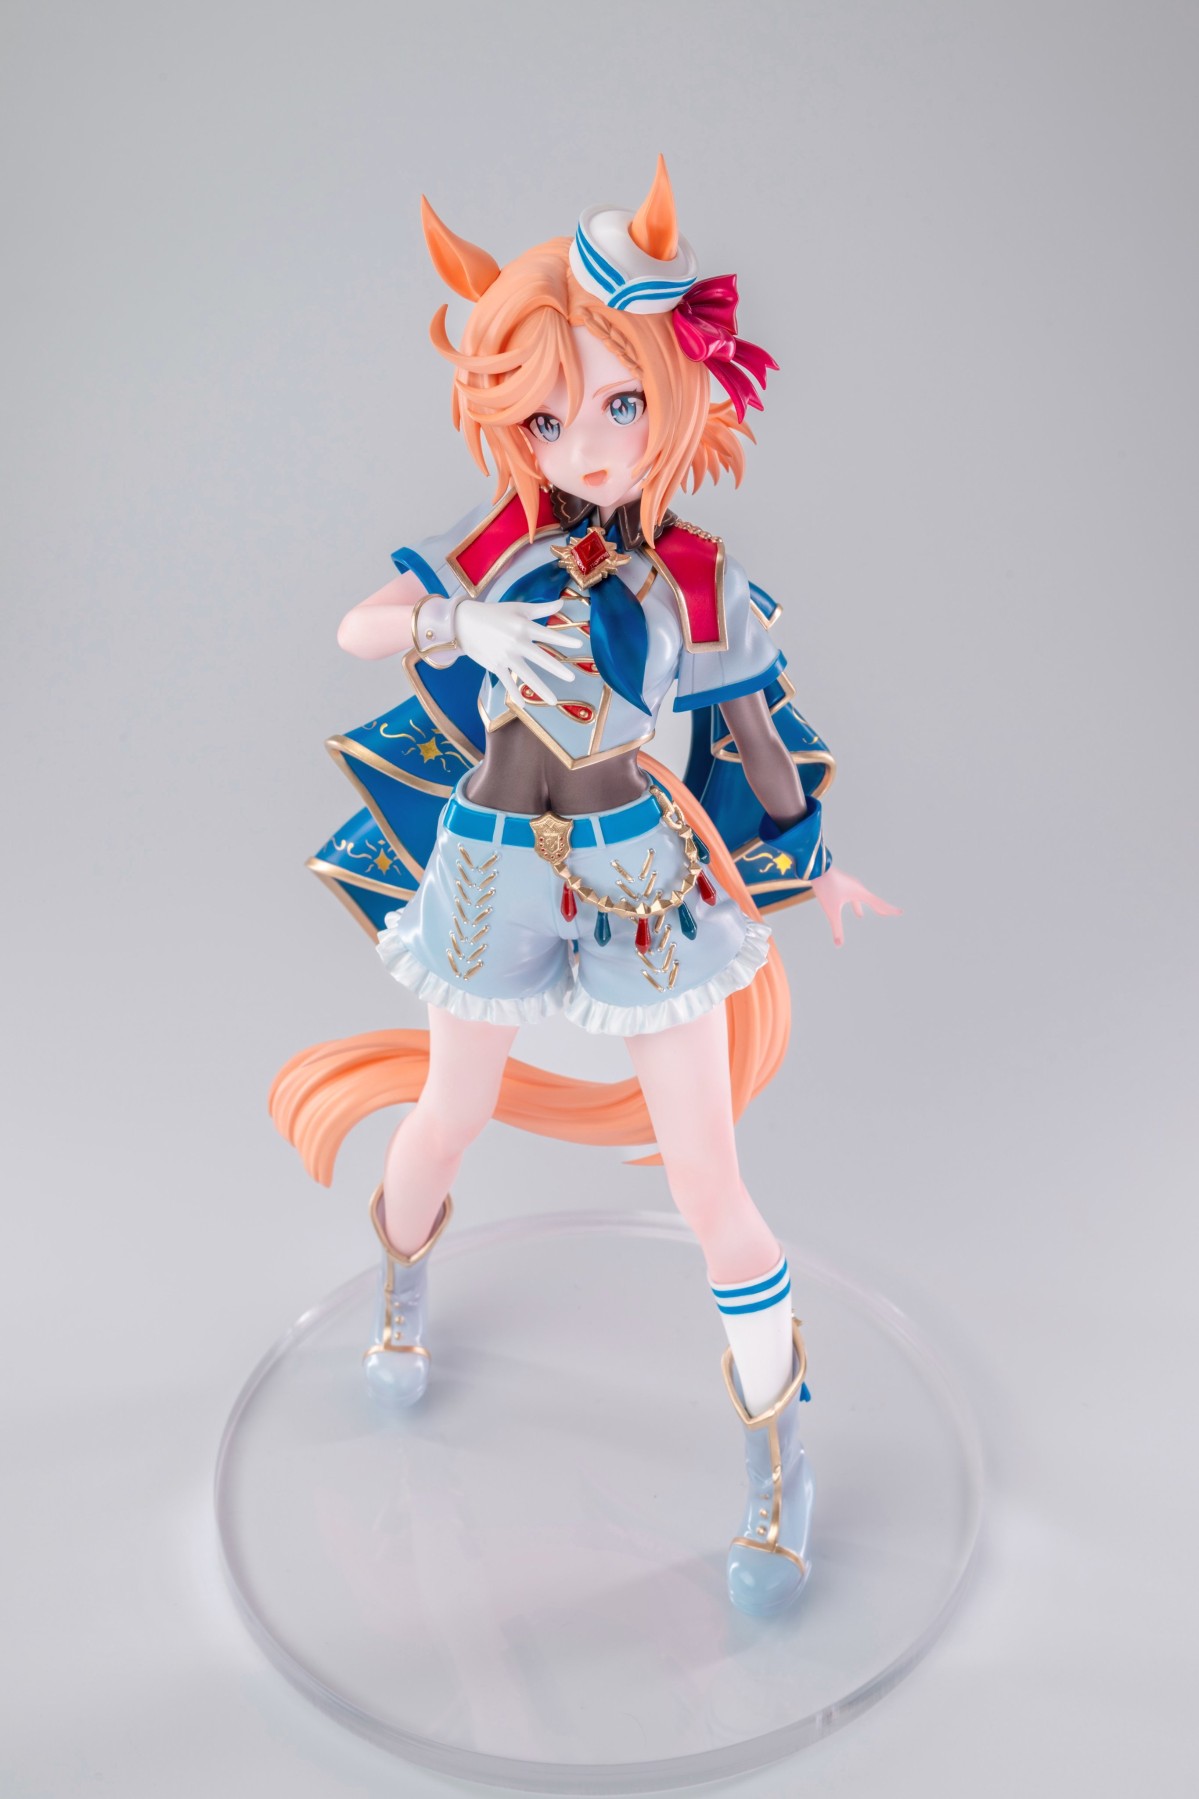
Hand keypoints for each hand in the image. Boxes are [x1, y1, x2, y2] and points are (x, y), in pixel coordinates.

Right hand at [455, 598, 583, 704]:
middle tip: (571, 679)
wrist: (464, 623)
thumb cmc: (494, 613)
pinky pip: (507, 681)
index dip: (564, 639)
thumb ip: (541, 608)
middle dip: (556, 669)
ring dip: (540, 689)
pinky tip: (524, 704)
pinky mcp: (495, 665)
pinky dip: (514, 692)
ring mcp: (505, 655)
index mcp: (523, 626)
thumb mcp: (518, 608)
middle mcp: (516, 642)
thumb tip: (563, 603)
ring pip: (526, 674)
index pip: (548, 634)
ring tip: (553, 701)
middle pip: (540, 657)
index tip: (579, 645)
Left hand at [809, 866, 900, 946]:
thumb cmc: (825, 887)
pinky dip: (859, 905)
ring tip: (875, 914)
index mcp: (860, 893)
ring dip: (871, 907)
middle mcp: (859, 888)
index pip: (878, 904)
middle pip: (875, 901)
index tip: (901, 912)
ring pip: (865, 899)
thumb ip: (836, 927)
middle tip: (895, 913)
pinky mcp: (845, 884)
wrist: (816, 868)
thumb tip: (839, 944)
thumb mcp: (831, 910)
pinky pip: (856, 897)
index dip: (889, 910)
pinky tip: (858, 913)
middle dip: (883, 909)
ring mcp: (852, 885)